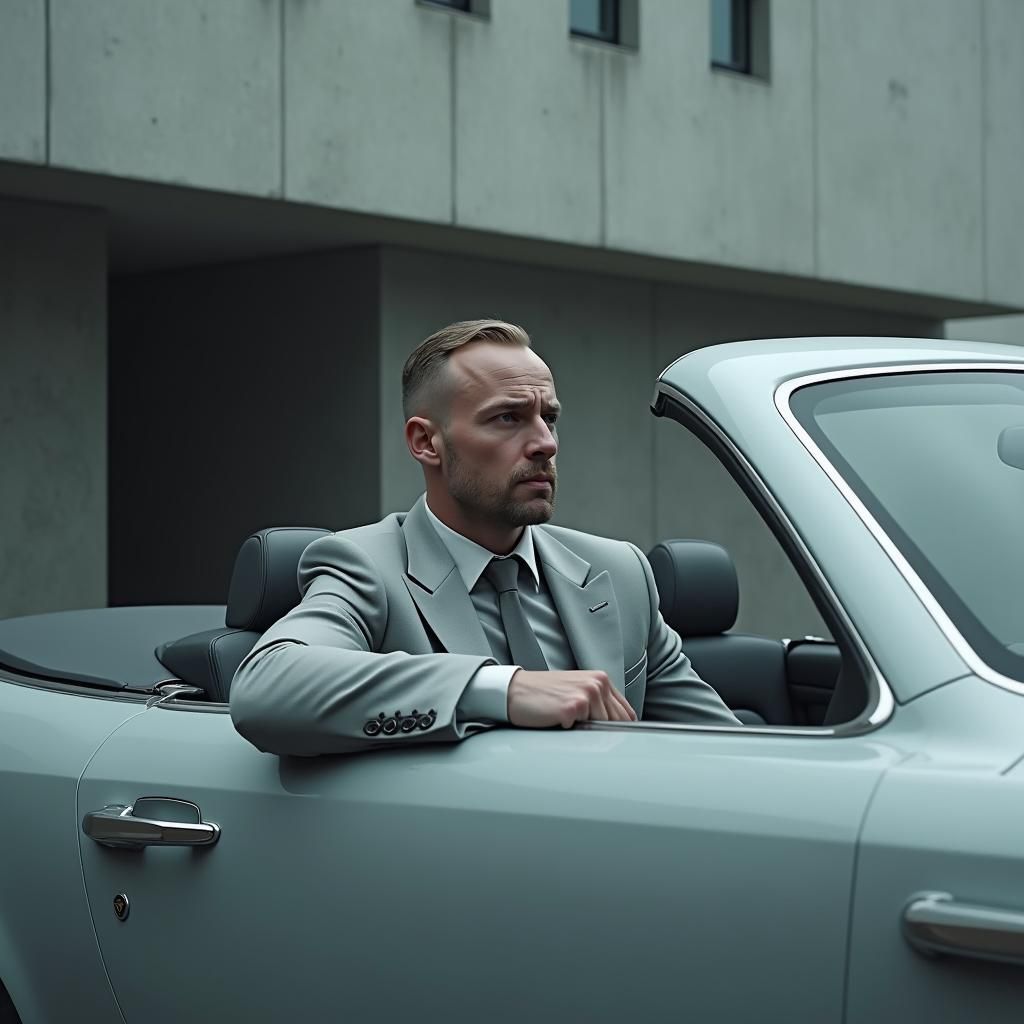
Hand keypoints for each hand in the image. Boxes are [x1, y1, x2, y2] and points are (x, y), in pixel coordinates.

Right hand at [506, 670, 637, 728]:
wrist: (515, 691)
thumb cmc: (543, 695)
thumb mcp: (577, 691)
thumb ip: (599, 704)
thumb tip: (618, 728)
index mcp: (600, 679)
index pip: (626, 712)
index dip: (622, 728)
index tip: (613, 738)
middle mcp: (597, 684)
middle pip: (618, 723)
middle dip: (605, 732)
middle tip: (583, 732)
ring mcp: (587, 695)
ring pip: (602, 729)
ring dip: (587, 732)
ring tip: (566, 721)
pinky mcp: (574, 708)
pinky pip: (583, 732)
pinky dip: (571, 733)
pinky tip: (557, 721)